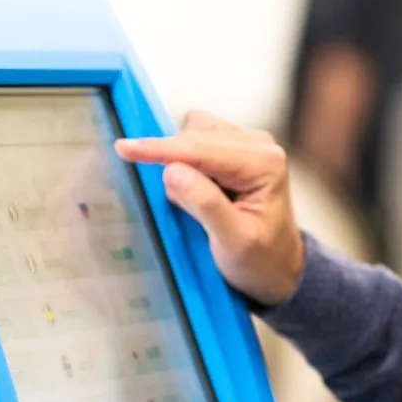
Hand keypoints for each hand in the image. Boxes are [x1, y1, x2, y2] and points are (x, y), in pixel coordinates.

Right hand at [115, 111, 304, 306]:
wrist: (278, 268)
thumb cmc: (261, 261)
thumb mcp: (234, 242)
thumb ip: (205, 204)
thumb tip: (171, 170)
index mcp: (264, 163)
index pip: (201, 149)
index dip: (159, 149)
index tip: (123, 148)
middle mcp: (259, 144)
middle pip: (195, 134)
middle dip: (173, 162)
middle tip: (181, 207)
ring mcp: (247, 144)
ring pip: (193, 133)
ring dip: (179, 160)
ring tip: (194, 201)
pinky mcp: (235, 149)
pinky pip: (196, 141)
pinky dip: (185, 161)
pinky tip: (196, 189)